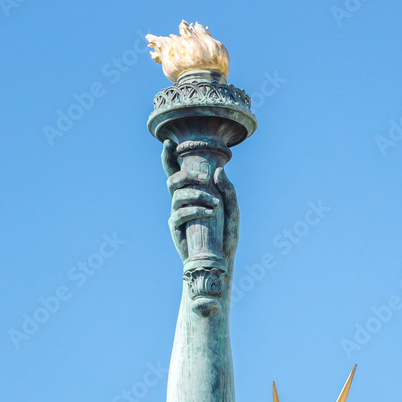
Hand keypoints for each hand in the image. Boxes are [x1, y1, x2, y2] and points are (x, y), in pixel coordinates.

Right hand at [161, 140, 238, 264]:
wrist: (221, 260)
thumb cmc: (225, 234)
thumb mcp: (233, 211)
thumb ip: (228, 191)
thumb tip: (220, 171)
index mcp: (191, 192)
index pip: (176, 170)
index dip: (169, 156)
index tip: (168, 142)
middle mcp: (181, 200)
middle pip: (172, 179)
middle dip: (186, 174)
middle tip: (204, 178)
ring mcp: (177, 213)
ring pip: (177, 195)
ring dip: (196, 194)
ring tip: (214, 203)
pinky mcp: (176, 228)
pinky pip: (180, 214)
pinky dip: (195, 210)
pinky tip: (209, 213)